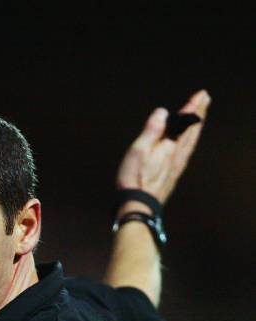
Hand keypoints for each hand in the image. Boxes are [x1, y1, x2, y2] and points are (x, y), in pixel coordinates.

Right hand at [116, 89, 210, 204]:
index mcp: (170, 147)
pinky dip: (190, 142)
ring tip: (200, 118)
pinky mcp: (172, 176)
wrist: (138, 206)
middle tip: (205, 100)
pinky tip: (188, 144)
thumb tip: (162, 113)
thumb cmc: (135, 180)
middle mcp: (177, 156)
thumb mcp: (139, 150)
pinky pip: (186, 153)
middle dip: (199, 114)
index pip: (185, 123)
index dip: (192, 108)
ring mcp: (176, 167)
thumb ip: (152, 130)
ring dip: (196, 128)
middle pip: (192, 132)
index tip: (201, 95)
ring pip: (191, 143)